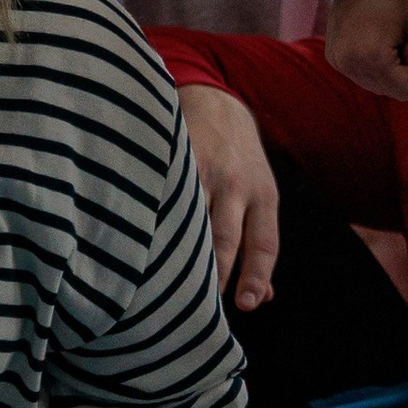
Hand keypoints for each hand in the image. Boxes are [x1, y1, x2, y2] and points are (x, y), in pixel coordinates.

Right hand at [177, 83, 279, 312]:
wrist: (217, 100)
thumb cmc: (240, 160)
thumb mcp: (261, 194)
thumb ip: (259, 242)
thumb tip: (265, 297)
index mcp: (263, 196)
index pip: (264, 243)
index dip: (256, 276)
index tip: (248, 305)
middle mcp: (236, 184)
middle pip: (225, 238)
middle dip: (215, 274)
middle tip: (202, 308)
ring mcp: (202, 171)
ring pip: (191, 221)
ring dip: (181, 254)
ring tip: (168, 287)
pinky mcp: (173, 158)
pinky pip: (164, 195)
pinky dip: (155, 221)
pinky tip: (141, 246)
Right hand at [326, 0, 407, 101]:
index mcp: (371, 57)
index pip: (404, 90)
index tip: (407, 41)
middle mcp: (349, 65)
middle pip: (389, 91)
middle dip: (400, 70)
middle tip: (396, 39)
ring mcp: (338, 63)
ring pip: (376, 86)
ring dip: (386, 69)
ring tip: (382, 39)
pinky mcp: (332, 59)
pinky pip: (360, 75)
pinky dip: (371, 65)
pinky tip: (370, 40)